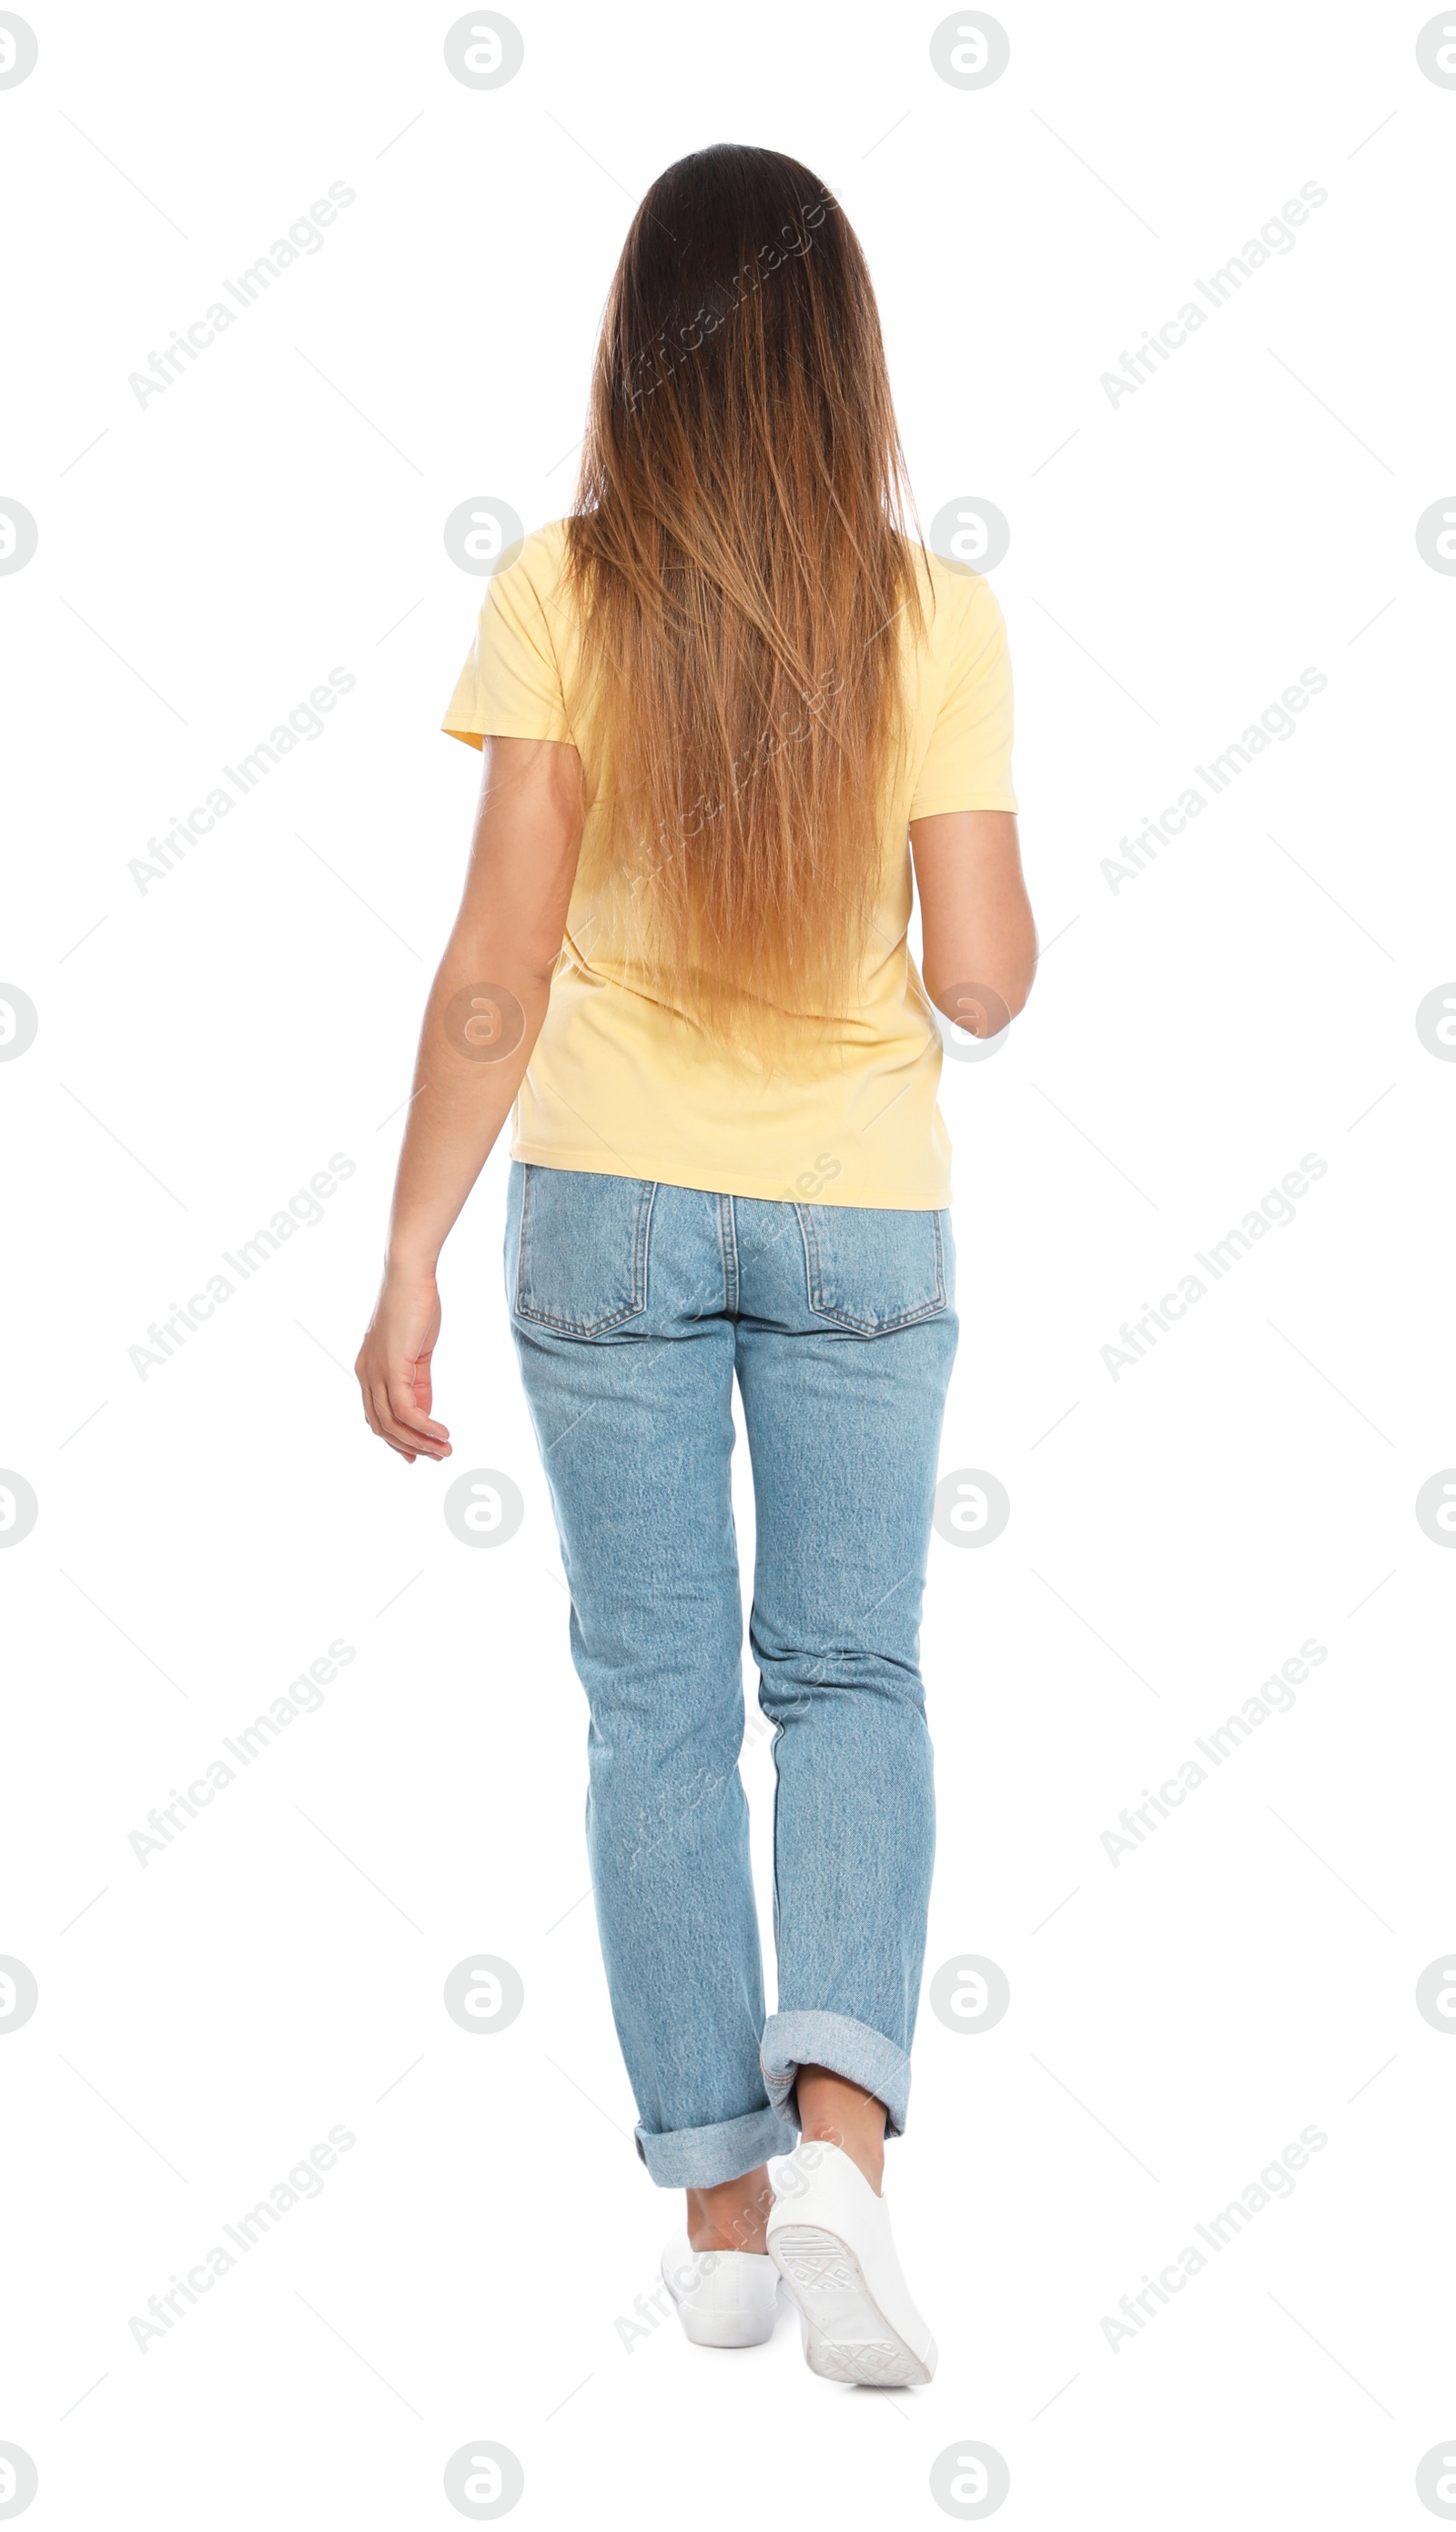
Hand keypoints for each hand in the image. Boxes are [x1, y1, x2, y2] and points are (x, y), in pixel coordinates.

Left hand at [355, 1271, 450, 1462]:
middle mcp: (366, 1375)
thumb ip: (419, 1382)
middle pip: (382, 1426)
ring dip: (420, 1442)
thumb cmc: (415, 1305)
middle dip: (409, 1446)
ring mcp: (376, 1372)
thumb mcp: (418, 1352)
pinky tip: (442, 1432)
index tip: (419, 1454)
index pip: (378, 1416)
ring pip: (392, 1423)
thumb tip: (424, 1411)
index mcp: (369, 1370)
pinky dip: (424, 1426)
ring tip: (444, 1450)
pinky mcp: (391, 1367)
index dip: (397, 1439)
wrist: (410, 1275)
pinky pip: (406, 1409)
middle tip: (436, 1457)